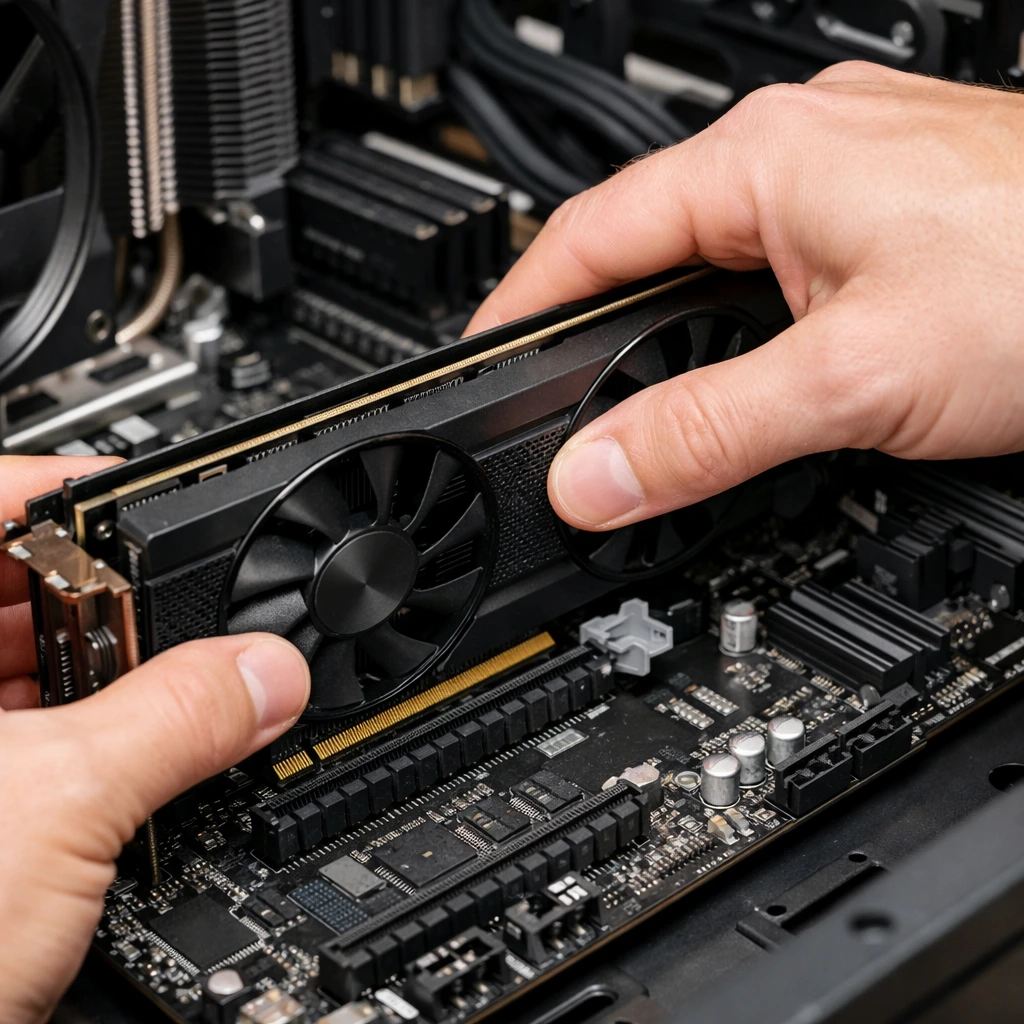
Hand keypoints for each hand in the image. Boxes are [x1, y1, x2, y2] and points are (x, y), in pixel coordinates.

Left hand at [0, 456, 310, 1023]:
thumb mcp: (54, 809)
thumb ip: (178, 720)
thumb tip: (269, 674)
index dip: (62, 489)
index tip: (141, 499)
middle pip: (3, 586)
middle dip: (100, 595)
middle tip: (177, 608)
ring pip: (12, 667)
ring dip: (98, 671)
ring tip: (165, 683)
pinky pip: (18, 737)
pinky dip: (79, 731)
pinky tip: (126, 750)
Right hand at [467, 63, 1023, 530]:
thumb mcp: (855, 380)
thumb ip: (708, 432)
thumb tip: (598, 475)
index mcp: (767, 158)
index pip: (588, 235)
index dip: (522, 307)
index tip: (485, 366)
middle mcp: (801, 150)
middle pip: (646, 252)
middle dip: (597, 337)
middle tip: (566, 412)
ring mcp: (848, 181)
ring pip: (713, 269)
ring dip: (674, 343)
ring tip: (651, 412)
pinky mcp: (890, 221)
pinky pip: (775, 276)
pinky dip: (742, 335)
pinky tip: (755, 379)